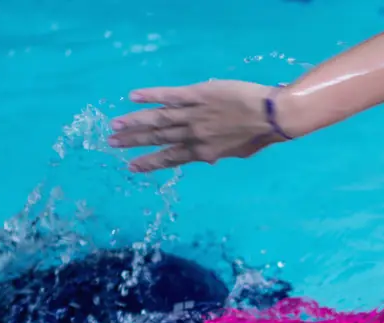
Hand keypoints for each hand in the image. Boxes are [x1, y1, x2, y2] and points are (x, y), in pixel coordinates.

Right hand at [109, 81, 285, 172]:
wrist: (271, 116)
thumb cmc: (259, 135)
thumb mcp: (237, 152)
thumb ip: (218, 154)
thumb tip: (208, 160)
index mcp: (203, 152)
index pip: (170, 158)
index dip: (149, 163)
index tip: (131, 167)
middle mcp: (193, 135)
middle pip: (158, 139)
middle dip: (133, 142)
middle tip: (112, 143)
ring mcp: (193, 115)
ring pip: (157, 120)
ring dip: (134, 123)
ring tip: (115, 126)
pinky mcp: (196, 95)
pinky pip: (169, 96)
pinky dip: (150, 97)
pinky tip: (133, 97)